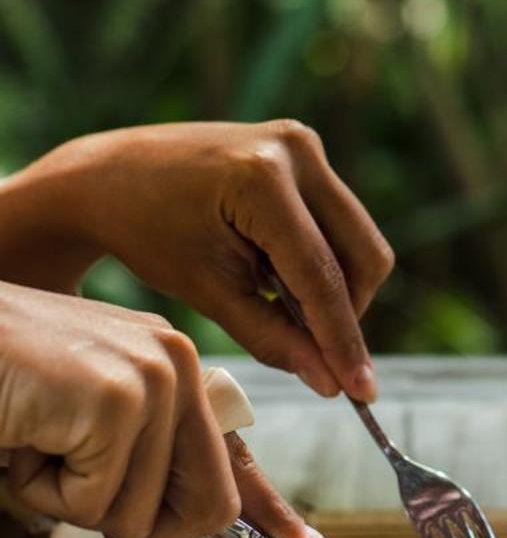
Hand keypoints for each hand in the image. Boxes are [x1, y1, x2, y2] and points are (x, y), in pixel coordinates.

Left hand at [0, 121, 392, 400]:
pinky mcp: (304, 150)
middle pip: (363, 254)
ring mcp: (304, 144)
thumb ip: (272, 338)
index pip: (321, 275)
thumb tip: (332, 383)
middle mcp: (296, 150)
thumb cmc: (148, 234)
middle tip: (318, 355)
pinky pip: (339, 222)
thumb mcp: (207, 293)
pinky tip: (276, 277)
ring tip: (279, 307)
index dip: (343, 339)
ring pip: (358, 240)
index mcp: (263, 179)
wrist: (113, 176)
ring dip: (334, 288)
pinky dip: (321, 262)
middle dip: (347, 313)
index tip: (362, 393)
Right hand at [0, 281, 330, 537]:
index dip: (273, 515)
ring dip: (67, 501)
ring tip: (34, 437)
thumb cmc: (4, 388)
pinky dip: (43, 491)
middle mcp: (178, 364)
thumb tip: (210, 516)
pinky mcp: (118, 399)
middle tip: (70, 480)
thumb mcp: (82, 425)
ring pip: (138, 516)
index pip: (235, 454)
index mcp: (175, 369)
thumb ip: (140, 459)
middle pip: (209, 506)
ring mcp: (154, 377)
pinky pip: (94, 504)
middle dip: (134, 526)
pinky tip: (23, 434)